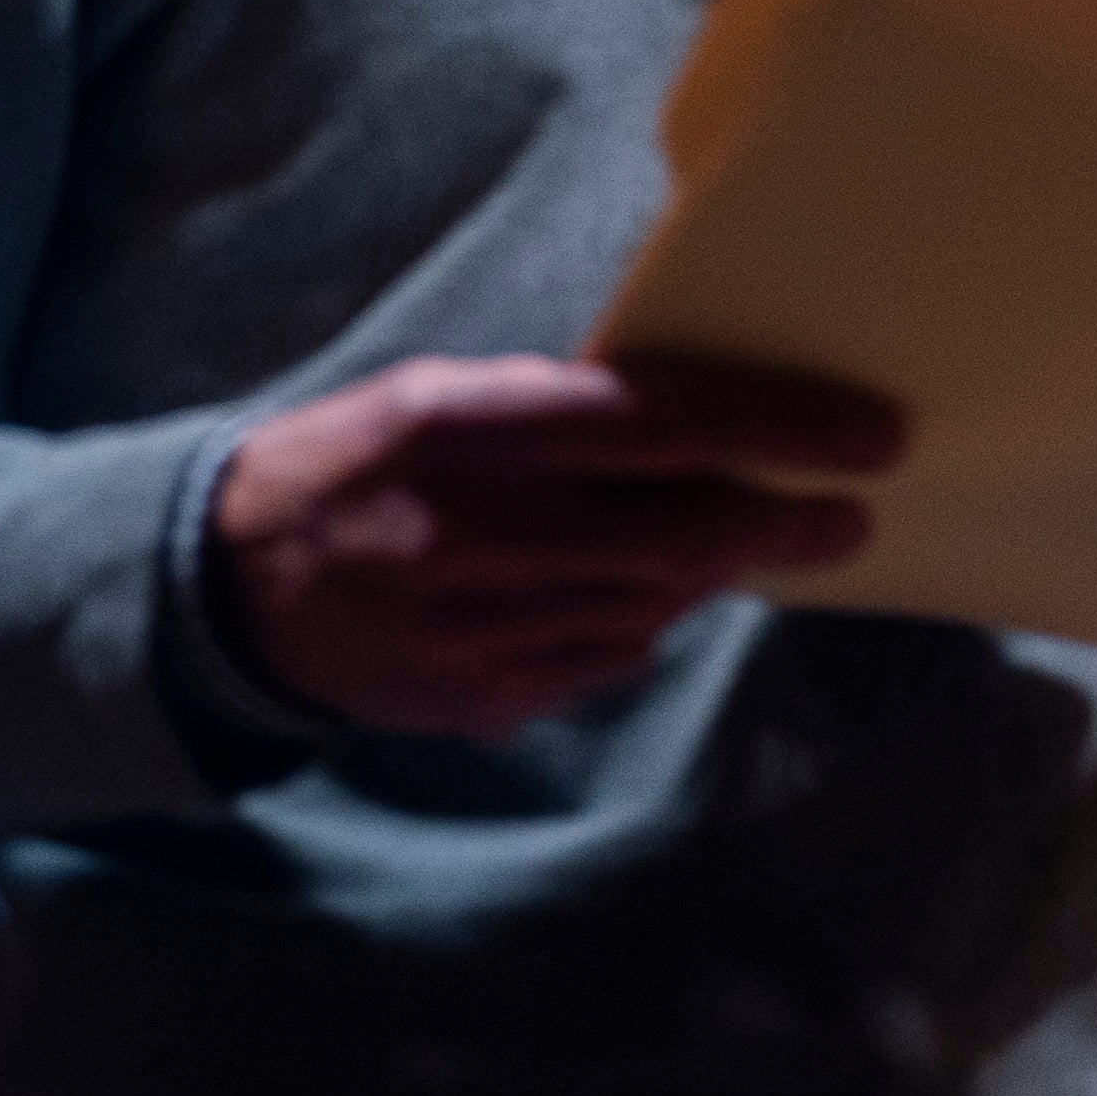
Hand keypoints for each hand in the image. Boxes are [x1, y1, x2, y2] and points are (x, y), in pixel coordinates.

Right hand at [212, 353, 899, 739]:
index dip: (780, 430)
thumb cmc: (356, 464)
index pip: (661, 425)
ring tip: (761, 539)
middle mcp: (478, 532)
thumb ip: (563, 411)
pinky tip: (658, 593)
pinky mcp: (485, 696)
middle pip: (682, 534)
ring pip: (657, 604)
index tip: (871, 437)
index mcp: (464, 430)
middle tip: (850, 514)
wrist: (225, 588)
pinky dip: (652, 620)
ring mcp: (482, 628)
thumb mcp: (439, 399)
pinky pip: (611, 658)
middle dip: (788, 523)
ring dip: (723, 572)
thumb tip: (707, 423)